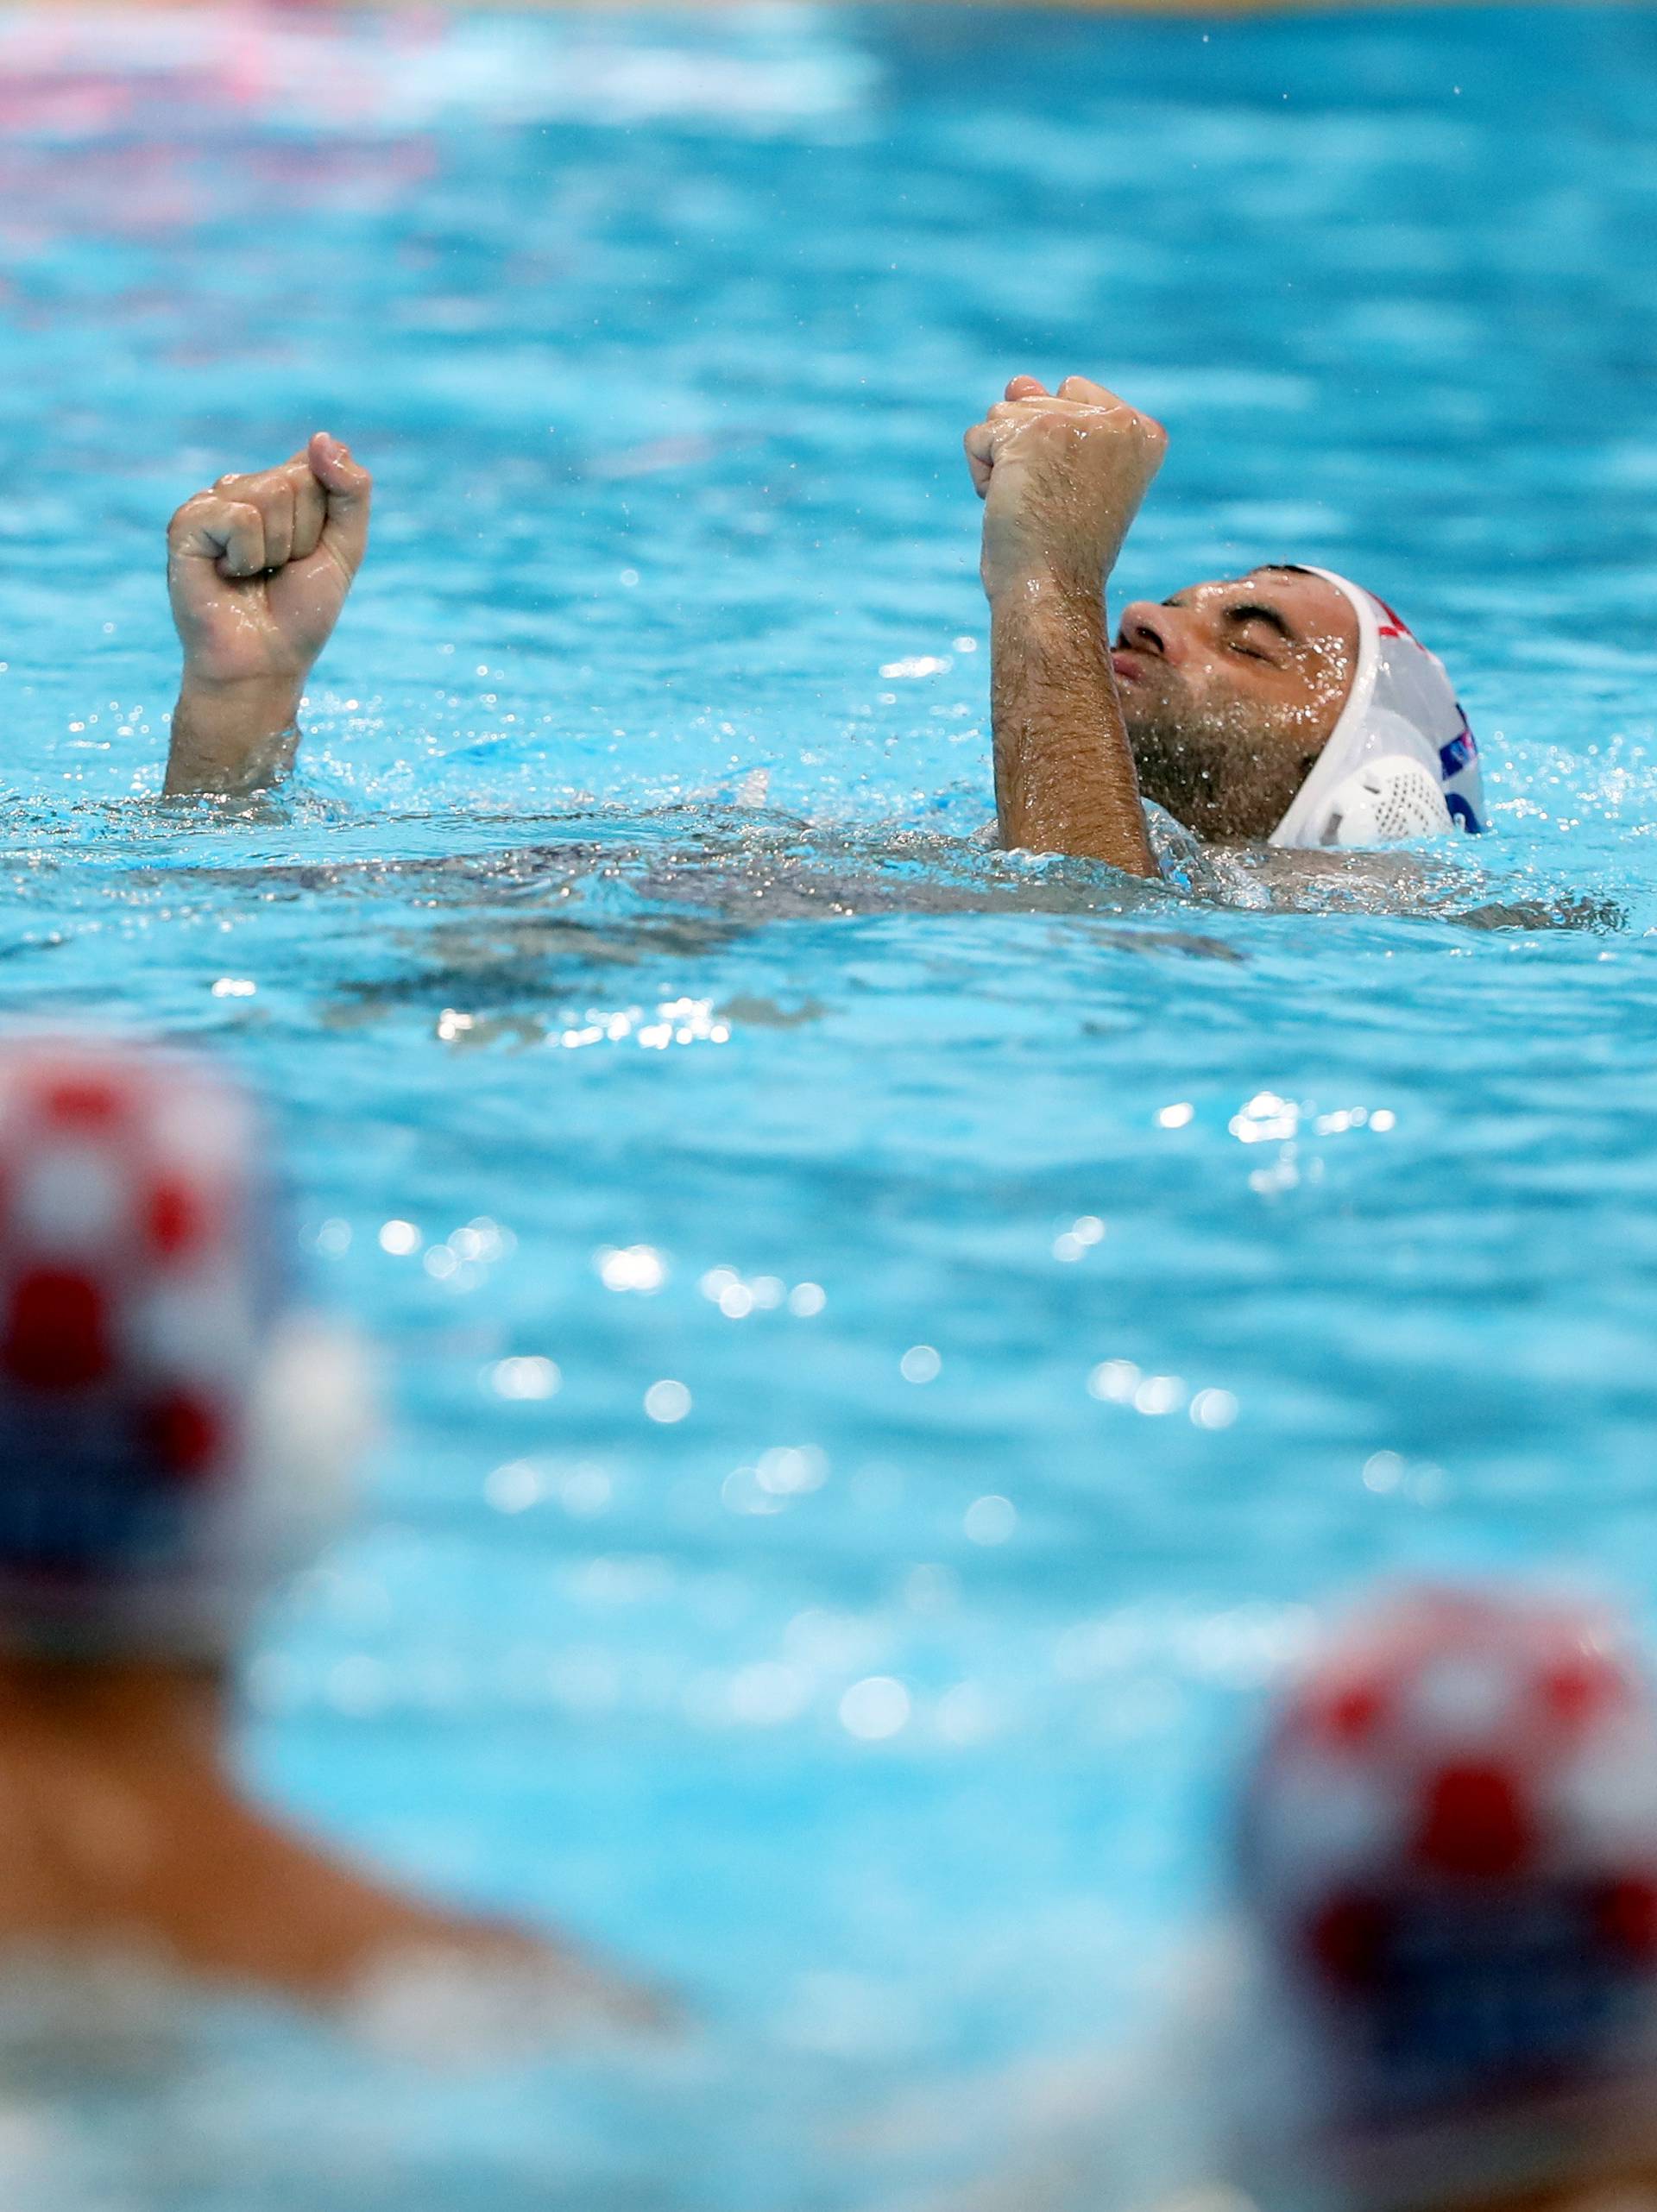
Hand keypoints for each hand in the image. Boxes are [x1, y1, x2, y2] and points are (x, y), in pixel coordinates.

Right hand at [167, 432, 371, 694]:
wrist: (266, 662)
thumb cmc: (301, 612)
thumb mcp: (345, 547)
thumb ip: (351, 490)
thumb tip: (321, 437)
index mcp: (278, 490)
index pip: (318, 468)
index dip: (326, 520)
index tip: (309, 555)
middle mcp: (242, 489)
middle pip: (297, 480)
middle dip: (303, 536)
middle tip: (279, 571)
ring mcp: (211, 504)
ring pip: (271, 495)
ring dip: (277, 549)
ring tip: (255, 576)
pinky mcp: (186, 524)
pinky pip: (239, 517)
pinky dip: (247, 556)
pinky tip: (227, 575)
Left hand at [964, 375, 1165, 604]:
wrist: (1053, 592)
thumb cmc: (1064, 547)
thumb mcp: (1072, 474)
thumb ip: (1055, 417)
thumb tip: (1018, 382)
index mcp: (1145, 431)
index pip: (1075, 394)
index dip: (1057, 445)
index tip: (1075, 492)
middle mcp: (1119, 420)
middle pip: (1039, 401)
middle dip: (1027, 452)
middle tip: (1052, 503)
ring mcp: (1075, 422)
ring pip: (1005, 414)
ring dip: (1003, 463)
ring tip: (1032, 504)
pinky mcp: (1030, 434)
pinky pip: (978, 436)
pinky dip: (981, 474)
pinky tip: (1009, 504)